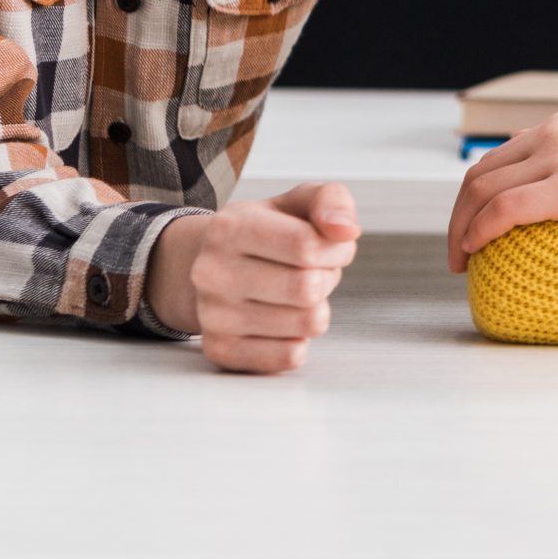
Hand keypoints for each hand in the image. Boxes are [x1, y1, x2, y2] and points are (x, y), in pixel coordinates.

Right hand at [148, 182, 361, 373]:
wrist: (211, 265)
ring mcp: (213, 315)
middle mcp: (213, 272)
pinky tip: (284, 320)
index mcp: (231, 227)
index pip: (307, 246)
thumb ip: (331, 201)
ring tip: (296, 293)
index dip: (337, 249)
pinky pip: (290, 357)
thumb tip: (346, 231)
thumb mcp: (298, 201)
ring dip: (317, 308)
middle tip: (313, 271)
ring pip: (306, 324)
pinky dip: (301, 339)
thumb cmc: (267, 232)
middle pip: (308, 289)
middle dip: (327, 278)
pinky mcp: (221, 350)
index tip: (332, 247)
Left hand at [447, 110, 557, 270]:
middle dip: (458, 216)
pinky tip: (473, 252)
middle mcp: (553, 136)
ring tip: (463, 261)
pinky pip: (503, 211)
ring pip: (481, 193)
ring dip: (460, 230)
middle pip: (478, 176)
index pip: (497, 158)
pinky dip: (477, 232)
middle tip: (460, 252)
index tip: (473, 226)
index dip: (474, 196)